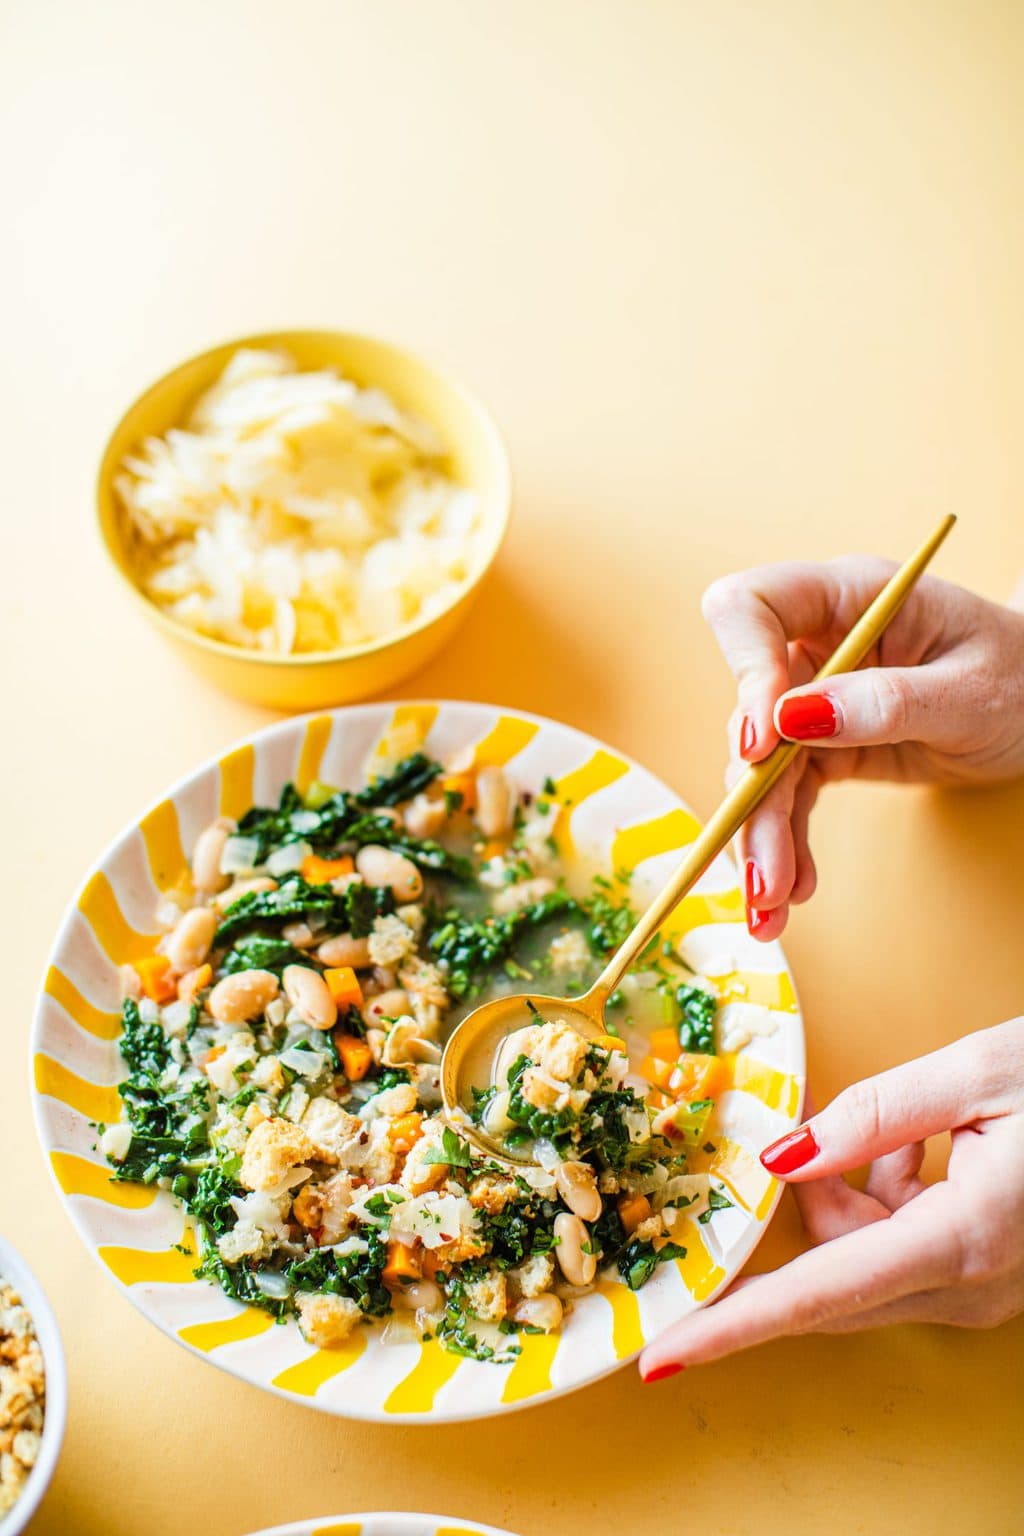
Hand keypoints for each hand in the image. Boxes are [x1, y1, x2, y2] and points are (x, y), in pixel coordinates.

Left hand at [638, 1019, 1023, 1380]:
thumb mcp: (977, 1074)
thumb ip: (873, 1114)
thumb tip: (783, 1154)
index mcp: (966, 1238)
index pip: (823, 1294)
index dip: (736, 1323)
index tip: (666, 1351)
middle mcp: (972, 1282)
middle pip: (835, 1275)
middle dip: (807, 1214)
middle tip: (809, 1151)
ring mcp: (983, 1287)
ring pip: (864, 1255)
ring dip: (856, 1189)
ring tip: (909, 1127)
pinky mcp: (984, 1274)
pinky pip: (898, 1245)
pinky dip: (888, 1193)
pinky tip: (923, 1144)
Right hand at [701, 558, 1023, 940]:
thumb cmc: (1023, 676)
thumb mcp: (971, 690)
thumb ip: (888, 700)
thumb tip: (793, 718)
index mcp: (852, 596)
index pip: (754, 606)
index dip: (743, 669)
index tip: (761, 742)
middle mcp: (818, 642)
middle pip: (747, 709)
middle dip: (752, 795)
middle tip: (763, 871)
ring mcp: (816, 696)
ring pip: (758, 766)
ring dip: (759, 836)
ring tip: (771, 907)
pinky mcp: (823, 746)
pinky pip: (787, 794)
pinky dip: (785, 842)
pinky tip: (793, 889)